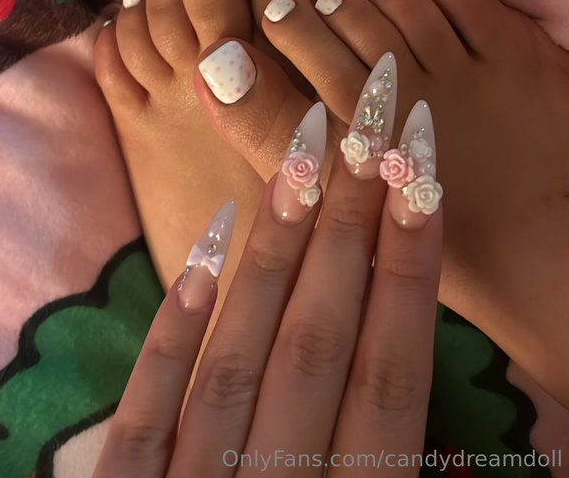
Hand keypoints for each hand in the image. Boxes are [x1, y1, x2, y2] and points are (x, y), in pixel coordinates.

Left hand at [94, 89, 441, 476]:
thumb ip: (396, 459)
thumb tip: (408, 341)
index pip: (391, 379)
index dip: (410, 272)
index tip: (423, 175)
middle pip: (317, 345)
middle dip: (348, 228)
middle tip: (369, 124)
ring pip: (236, 360)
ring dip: (272, 253)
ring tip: (300, 154)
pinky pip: (145, 420)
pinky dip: (171, 339)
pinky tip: (198, 258)